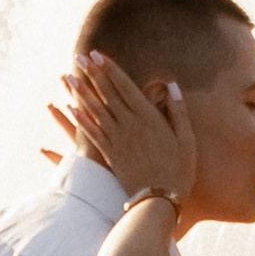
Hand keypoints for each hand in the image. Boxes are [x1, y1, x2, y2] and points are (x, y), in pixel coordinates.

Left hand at [50, 53, 197, 207]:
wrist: (160, 200)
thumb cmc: (179, 171)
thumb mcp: (186, 140)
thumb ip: (178, 111)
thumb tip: (172, 86)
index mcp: (150, 118)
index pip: (126, 87)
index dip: (110, 69)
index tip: (98, 55)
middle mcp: (130, 126)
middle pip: (108, 94)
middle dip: (93, 74)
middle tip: (79, 57)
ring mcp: (117, 140)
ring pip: (96, 111)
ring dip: (81, 92)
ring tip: (68, 77)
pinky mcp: (109, 155)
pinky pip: (91, 133)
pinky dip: (80, 119)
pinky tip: (70, 108)